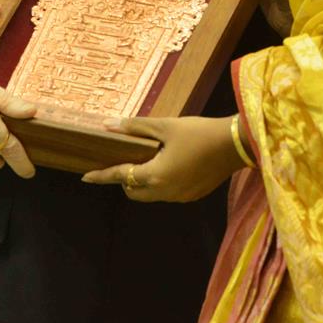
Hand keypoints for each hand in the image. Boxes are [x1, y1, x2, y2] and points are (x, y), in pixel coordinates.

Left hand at [81, 115, 244, 202]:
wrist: (236, 145)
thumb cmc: (198, 132)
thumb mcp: (164, 126)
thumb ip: (134, 128)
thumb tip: (108, 125)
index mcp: (155, 175)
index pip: (120, 176)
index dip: (101, 176)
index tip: (85, 176)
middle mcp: (165, 192)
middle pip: (133, 192)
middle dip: (124, 180)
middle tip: (125, 160)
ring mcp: (180, 197)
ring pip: (151, 195)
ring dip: (143, 182)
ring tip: (148, 160)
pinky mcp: (192, 196)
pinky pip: (167, 193)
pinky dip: (161, 183)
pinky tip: (169, 165)